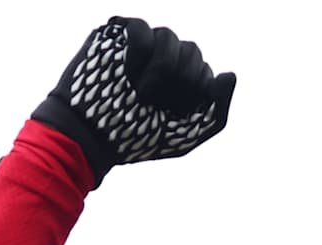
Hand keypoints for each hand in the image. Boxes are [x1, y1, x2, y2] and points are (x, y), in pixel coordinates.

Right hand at [32, 16, 236, 185]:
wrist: (91, 137)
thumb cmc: (138, 139)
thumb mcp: (188, 134)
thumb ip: (217, 108)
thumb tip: (230, 74)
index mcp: (182, 81)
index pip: (204, 72)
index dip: (194, 94)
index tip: (172, 114)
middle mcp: (164, 60)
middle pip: (192, 51)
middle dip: (179, 81)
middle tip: (154, 103)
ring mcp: (140, 46)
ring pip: (169, 36)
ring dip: (160, 69)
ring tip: (141, 92)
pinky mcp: (115, 35)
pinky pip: (142, 28)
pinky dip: (139, 53)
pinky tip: (128, 72)